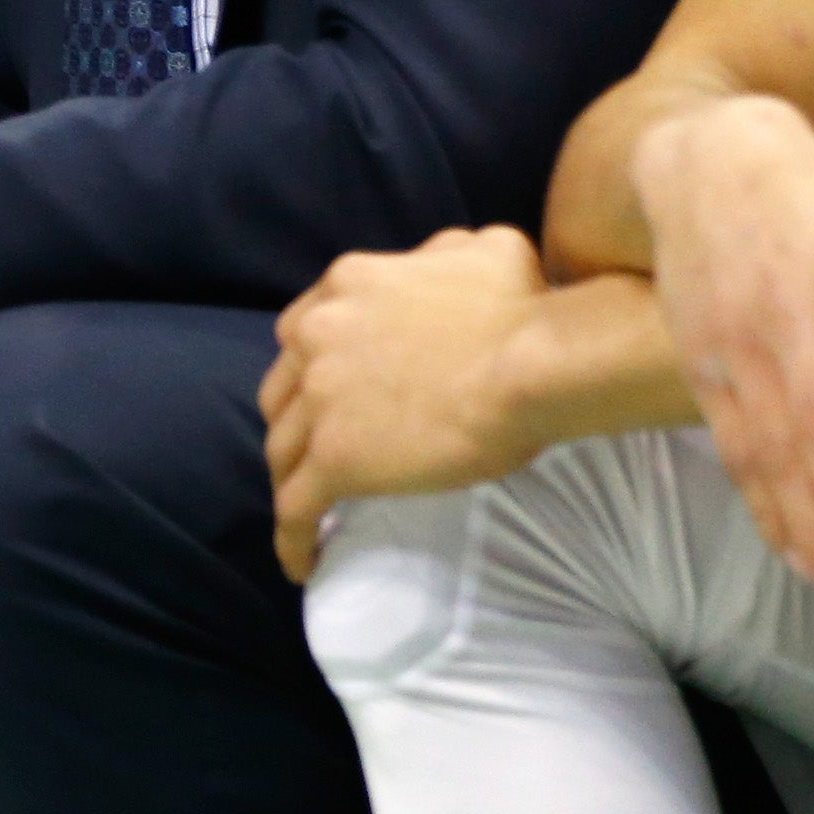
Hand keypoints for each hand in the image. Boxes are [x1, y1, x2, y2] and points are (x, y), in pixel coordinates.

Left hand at [258, 227, 553, 581]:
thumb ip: (447, 254)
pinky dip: (291, 537)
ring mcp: (320, 399)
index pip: (302, 330)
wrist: (531, 363)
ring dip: (290, 477)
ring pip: (282, 449)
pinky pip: (295, 508)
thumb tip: (450, 258)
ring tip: (308, 508)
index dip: (309, 364)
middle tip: (318, 448)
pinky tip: (301, 564)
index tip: (326, 390)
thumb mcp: (483, 248)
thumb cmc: (522, 306)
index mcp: (346, 286)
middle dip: (293, 419)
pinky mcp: (334, 458)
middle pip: (282, 389)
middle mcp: (318, 336)